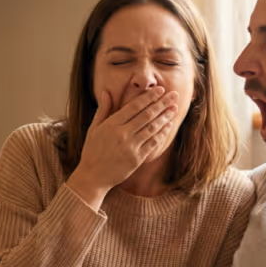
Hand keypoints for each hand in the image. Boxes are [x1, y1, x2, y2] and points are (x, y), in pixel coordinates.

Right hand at [67, 88, 178, 206]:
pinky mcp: (136, 159)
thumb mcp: (93, 129)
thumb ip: (103, 110)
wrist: (92, 176)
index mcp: (111, 124)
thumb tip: (106, 92)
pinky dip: (161, 134)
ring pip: (152, 128)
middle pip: (147, 115)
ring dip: (165, 117)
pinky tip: (168, 126)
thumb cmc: (92, 151)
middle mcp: (122, 134)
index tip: (160, 90)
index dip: (149, 97)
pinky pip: (152, 144)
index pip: (135, 106)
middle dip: (162, 103)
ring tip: (174, 108)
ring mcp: (130, 147)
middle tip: (174, 95)